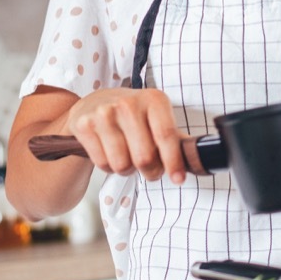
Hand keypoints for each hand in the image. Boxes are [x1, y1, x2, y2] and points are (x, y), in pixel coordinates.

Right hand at [65, 87, 192, 183]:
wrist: (95, 102)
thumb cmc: (134, 115)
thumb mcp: (157, 118)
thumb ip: (175, 139)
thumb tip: (196, 160)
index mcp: (154, 99)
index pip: (166, 136)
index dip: (173, 162)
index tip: (178, 179)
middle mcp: (129, 103)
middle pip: (144, 157)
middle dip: (150, 171)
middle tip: (150, 169)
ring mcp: (104, 113)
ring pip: (122, 164)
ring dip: (127, 170)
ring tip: (128, 157)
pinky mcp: (84, 124)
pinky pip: (102, 164)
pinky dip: (108, 166)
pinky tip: (110, 152)